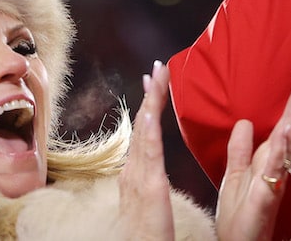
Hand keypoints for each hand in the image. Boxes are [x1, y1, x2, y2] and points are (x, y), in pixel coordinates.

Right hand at [118, 60, 175, 240]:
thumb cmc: (147, 238)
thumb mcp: (149, 205)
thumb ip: (149, 186)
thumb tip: (150, 172)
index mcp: (137, 176)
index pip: (145, 133)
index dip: (149, 106)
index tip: (154, 81)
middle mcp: (134, 173)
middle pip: (143, 126)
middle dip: (150, 95)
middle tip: (157, 67)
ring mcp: (139, 180)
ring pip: (146, 132)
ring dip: (151, 101)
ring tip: (156, 75)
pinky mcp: (150, 190)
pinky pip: (150, 155)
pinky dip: (149, 130)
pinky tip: (151, 110)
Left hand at [214, 67, 290, 240]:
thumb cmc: (239, 216)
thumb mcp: (235, 175)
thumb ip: (240, 150)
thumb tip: (245, 122)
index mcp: (268, 159)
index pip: (283, 122)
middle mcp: (276, 165)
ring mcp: (275, 177)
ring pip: (288, 142)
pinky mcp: (269, 193)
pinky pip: (275, 167)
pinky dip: (281, 148)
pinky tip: (286, 132)